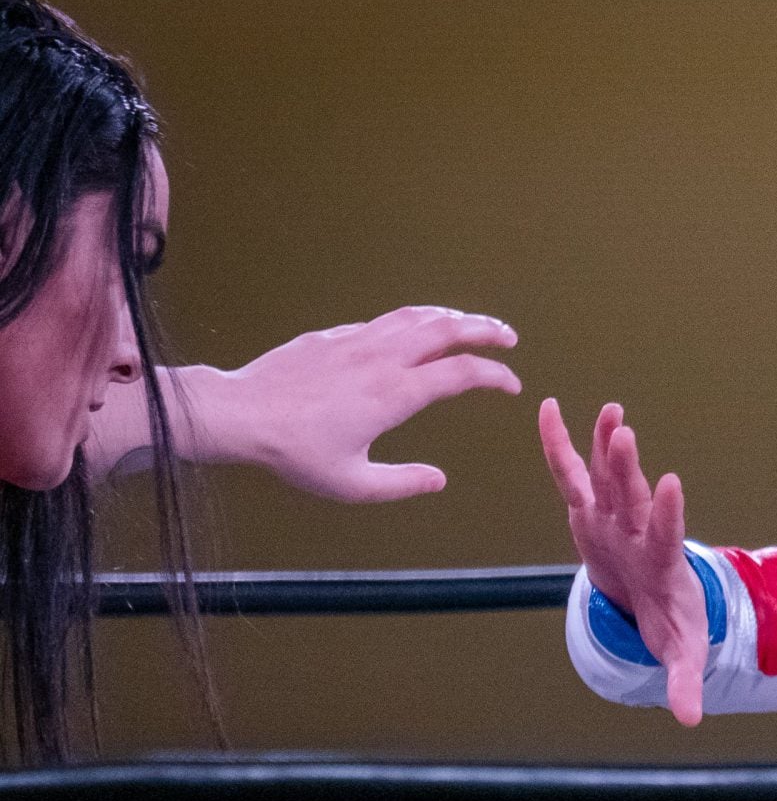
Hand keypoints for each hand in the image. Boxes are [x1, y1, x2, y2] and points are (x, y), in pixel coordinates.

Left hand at [202, 306, 520, 500]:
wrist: (240, 415)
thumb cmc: (294, 453)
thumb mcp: (353, 484)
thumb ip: (402, 483)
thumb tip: (438, 480)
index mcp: (395, 394)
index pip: (461, 373)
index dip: (496, 376)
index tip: (512, 384)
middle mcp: (382, 359)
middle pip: (447, 329)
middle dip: (485, 329)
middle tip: (507, 336)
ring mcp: (356, 341)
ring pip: (416, 316)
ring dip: (452, 316)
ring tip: (471, 323)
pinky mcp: (333, 336)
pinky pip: (385, 320)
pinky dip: (414, 319)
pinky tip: (416, 329)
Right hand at [538, 398, 709, 723]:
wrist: (658, 598)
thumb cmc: (672, 622)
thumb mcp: (681, 653)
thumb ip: (684, 680)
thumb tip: (691, 718)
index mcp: (660, 563)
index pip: (667, 534)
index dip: (668, 512)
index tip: (672, 484)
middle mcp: (638, 532)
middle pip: (633, 496)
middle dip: (626, 468)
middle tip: (624, 432)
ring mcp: (614, 517)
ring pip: (608, 478)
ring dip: (604, 446)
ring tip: (609, 412)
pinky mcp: (589, 510)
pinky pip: (571, 473)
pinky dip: (559, 443)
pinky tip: (547, 407)